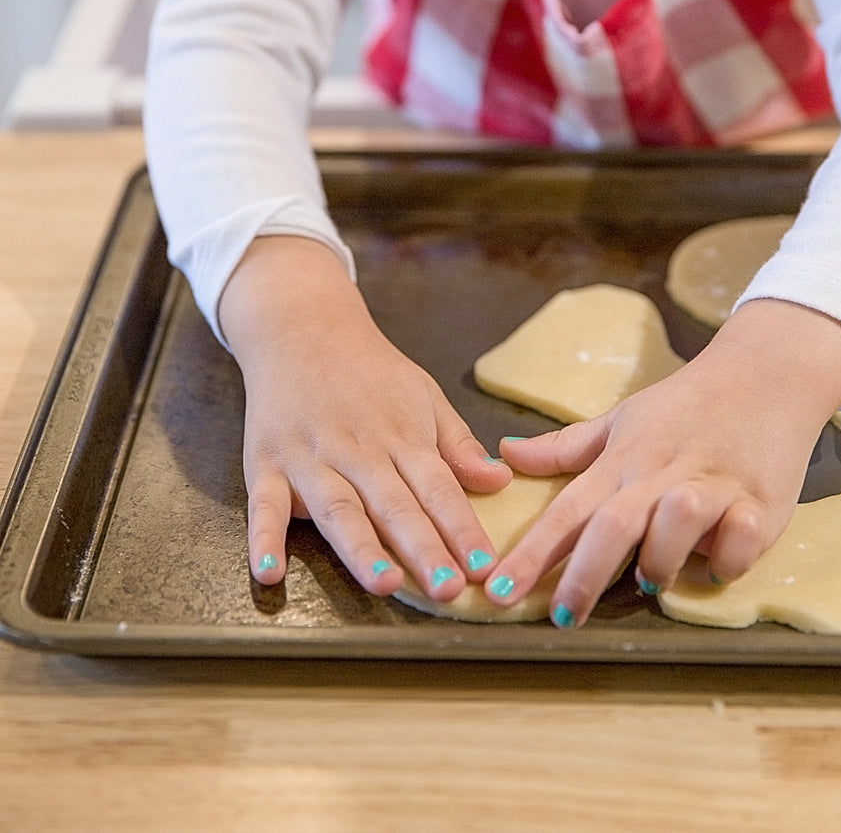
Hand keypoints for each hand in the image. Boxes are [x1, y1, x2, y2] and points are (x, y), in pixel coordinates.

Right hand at [219, 235, 510, 600]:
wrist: (303, 328)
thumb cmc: (370, 372)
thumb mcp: (423, 394)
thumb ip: (457, 443)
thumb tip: (500, 480)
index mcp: (401, 436)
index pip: (438, 488)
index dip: (462, 527)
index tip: (485, 567)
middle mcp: (357, 450)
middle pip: (394, 504)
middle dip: (422, 548)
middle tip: (448, 589)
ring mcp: (310, 458)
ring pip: (338, 508)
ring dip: (360, 548)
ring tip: (385, 584)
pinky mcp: (266, 463)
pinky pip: (263, 505)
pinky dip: (264, 537)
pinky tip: (270, 571)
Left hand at [480, 300, 840, 627]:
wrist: (765, 374)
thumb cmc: (686, 405)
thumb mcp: (622, 420)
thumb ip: (565, 448)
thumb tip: (506, 452)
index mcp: (623, 461)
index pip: (567, 509)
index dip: (531, 552)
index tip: (496, 591)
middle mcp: (662, 474)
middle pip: (614, 524)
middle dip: (584, 574)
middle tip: (562, 615)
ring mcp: (712, 486)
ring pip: (677, 522)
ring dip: (660, 559)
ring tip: (651, 583)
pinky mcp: (761, 500)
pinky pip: (741, 539)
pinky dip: (728, 559)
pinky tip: (719, 564)